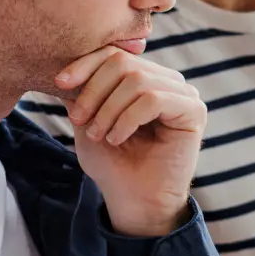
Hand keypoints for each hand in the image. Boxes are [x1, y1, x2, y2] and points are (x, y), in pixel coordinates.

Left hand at [54, 47, 204, 236]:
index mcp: (144, 78)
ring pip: (137, 81)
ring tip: (99, 135)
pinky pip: (153, 99)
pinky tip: (117, 138)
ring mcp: (183, 94)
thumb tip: (68, 68)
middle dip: (94, 91)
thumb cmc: (113, 164)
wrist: (133, 201)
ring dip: (109, 110)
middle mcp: (166, 81)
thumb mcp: (88, 121)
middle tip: (80, 121)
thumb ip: (82, 91)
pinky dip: (128, 119)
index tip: (60, 84)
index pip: (113, 54)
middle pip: (123, 63)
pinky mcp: (194, 111)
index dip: (85, 65)